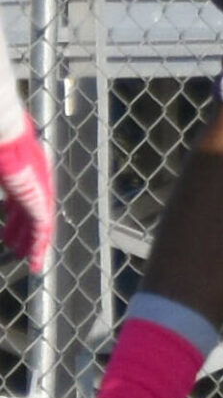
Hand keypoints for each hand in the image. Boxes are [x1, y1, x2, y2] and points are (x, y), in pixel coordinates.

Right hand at [0, 119, 53, 273]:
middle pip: (29, 217)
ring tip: (28, 259)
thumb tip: (1, 181)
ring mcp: (39, 193)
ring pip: (39, 225)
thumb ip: (3, 183)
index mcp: (21, 179)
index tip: (8, 234)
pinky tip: (36, 259)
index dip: (14, 222)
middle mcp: (33, 187)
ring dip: (33, 244)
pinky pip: (43, 228)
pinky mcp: (41, 199)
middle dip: (23, 235)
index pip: (19, 206)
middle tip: (19, 250)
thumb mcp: (1, 177)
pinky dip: (40, 245)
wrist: (5, 137)